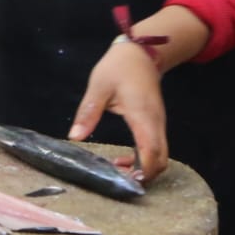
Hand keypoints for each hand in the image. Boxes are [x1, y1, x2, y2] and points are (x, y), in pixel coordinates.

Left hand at [68, 41, 168, 178]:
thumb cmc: (118, 67)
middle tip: (117, 179)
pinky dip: (144, 159)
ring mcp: (158, 123)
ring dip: (143, 168)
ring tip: (118, 169)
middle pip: (160, 160)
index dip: (142, 171)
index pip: (151, 152)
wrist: (139, 53)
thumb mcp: (99, 86)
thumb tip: (75, 136)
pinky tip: (125, 159)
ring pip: (160, 156)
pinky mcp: (155, 123)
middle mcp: (155, 123)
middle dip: (143, 175)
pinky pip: (156, 148)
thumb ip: (88, 112)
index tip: (125, 181)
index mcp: (143, 116)